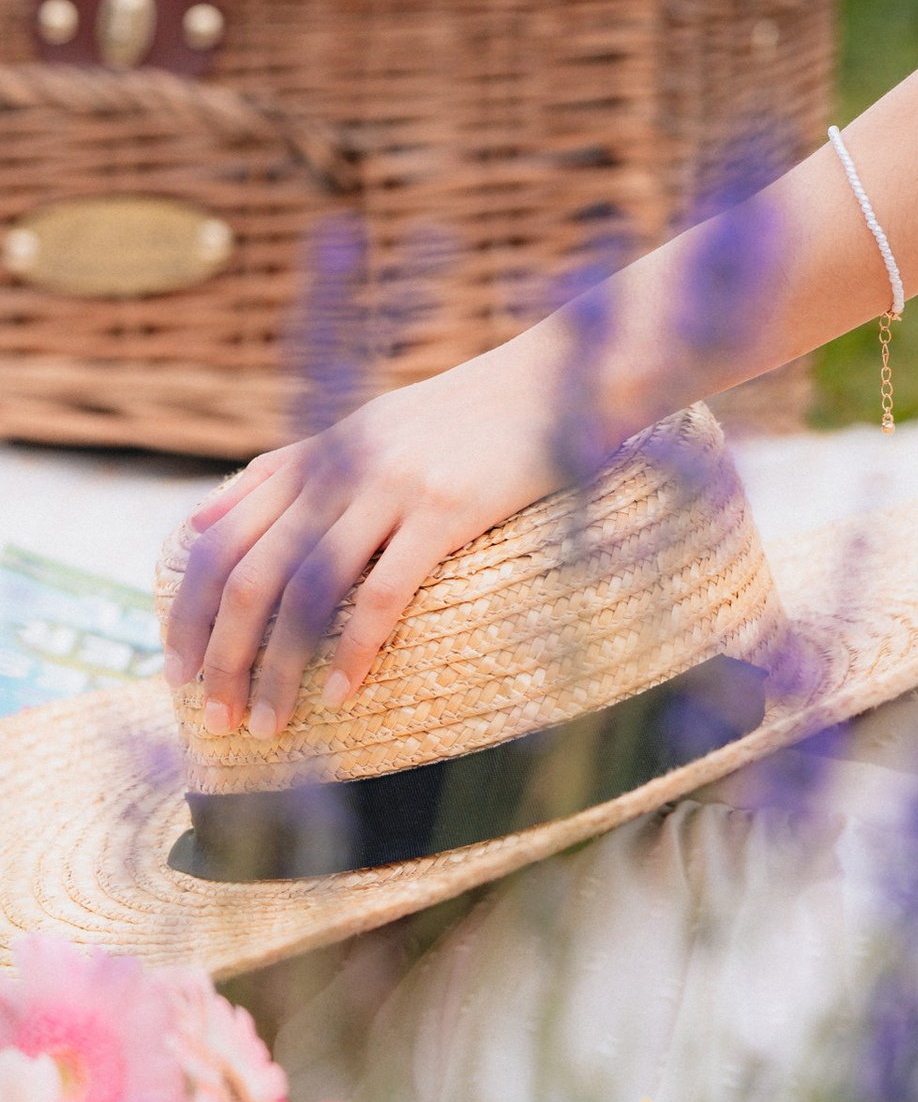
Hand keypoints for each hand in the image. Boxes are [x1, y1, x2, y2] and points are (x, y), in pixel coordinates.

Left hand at [161, 331, 575, 737]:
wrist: (556, 377)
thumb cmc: (463, 414)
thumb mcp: (364, 425)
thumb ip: (286, 470)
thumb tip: (199, 523)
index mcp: (319, 450)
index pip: (221, 538)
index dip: (189, 611)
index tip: (178, 672)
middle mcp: (343, 466)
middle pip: (254, 573)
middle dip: (224, 655)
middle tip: (216, 717)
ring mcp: (392, 485)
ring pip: (308, 589)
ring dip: (277, 667)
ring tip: (268, 724)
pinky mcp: (446, 507)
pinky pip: (384, 590)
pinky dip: (355, 649)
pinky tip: (344, 693)